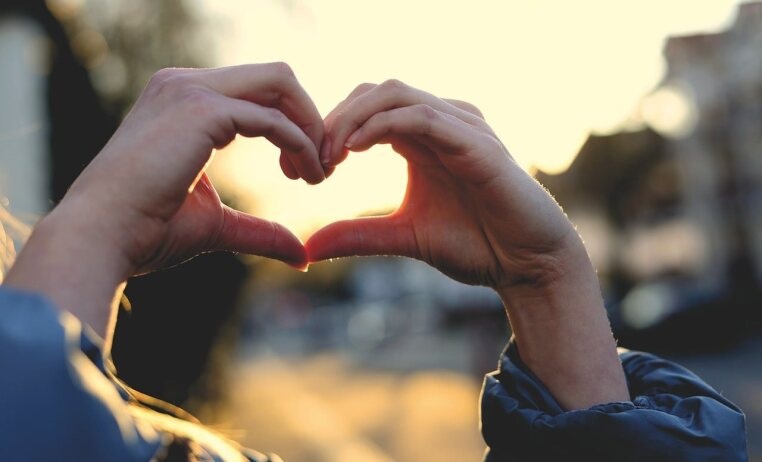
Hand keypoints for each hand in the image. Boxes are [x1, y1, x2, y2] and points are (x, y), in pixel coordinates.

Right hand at [5, 63, 325, 338]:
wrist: (104, 236)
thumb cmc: (148, 231)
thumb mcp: (216, 224)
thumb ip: (258, 230)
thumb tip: (301, 255)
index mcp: (183, 100)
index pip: (257, 92)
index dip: (291, 125)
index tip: (301, 170)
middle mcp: (184, 84)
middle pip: (276, 78)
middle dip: (308, 119)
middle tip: (321, 166)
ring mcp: (191, 91)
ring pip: (280, 83)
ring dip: (309, 127)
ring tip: (317, 174)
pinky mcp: (201, 110)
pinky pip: (272, 119)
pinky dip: (299, 144)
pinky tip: (305, 176)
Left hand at [306, 79, 577, 290]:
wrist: (527, 263)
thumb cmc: (476, 245)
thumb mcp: (403, 237)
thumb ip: (359, 235)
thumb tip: (309, 246)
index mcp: (421, 139)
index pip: (364, 111)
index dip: (327, 132)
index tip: (298, 169)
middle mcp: (439, 124)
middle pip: (372, 94)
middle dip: (332, 121)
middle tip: (305, 160)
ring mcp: (459, 127)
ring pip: (394, 94)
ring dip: (352, 119)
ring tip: (327, 155)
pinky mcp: (475, 142)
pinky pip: (423, 116)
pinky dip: (384, 124)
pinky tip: (355, 149)